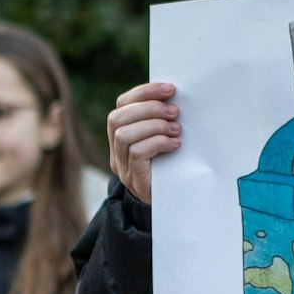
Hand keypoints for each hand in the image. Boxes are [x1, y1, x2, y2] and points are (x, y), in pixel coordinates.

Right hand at [108, 82, 180, 204]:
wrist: (173, 204)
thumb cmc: (172, 165)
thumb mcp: (166, 138)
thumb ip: (163, 120)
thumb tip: (176, 97)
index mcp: (122, 132)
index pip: (123, 104)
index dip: (144, 93)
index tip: (170, 90)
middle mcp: (116, 149)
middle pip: (117, 118)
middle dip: (148, 109)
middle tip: (175, 112)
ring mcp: (121, 166)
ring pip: (123, 135)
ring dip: (153, 126)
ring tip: (176, 129)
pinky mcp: (134, 179)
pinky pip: (136, 154)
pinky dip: (157, 143)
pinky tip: (175, 144)